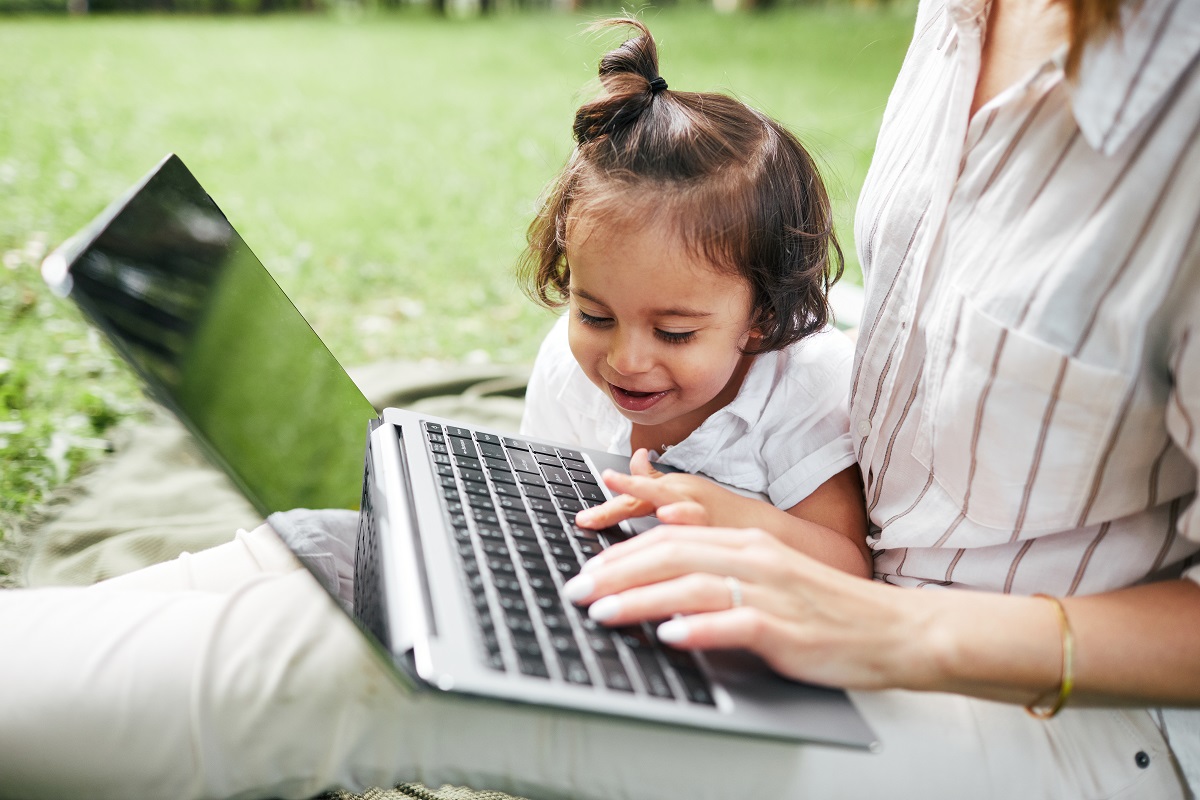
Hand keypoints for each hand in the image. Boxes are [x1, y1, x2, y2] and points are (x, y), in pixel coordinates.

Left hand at [563, 524, 933, 689]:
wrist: (894, 629)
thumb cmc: (827, 611)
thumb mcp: (769, 581)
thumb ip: (720, 578)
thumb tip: (665, 593)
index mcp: (747, 543)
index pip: (671, 540)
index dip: (623, 554)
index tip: (589, 572)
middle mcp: (754, 559)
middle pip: (672, 555)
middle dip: (617, 573)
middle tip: (579, 591)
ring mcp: (771, 592)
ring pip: (692, 585)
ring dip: (641, 599)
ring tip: (603, 612)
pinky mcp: (786, 628)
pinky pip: (735, 623)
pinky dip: (699, 628)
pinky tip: (670, 636)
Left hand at [575, 449, 758, 529]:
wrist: (758, 526)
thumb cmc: (716, 510)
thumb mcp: (682, 490)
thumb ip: (654, 479)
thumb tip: (635, 458)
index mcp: (670, 490)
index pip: (632, 499)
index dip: (605, 510)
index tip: (580, 520)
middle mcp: (683, 496)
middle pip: (645, 498)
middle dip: (615, 509)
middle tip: (586, 520)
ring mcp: (701, 511)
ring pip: (674, 507)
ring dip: (655, 505)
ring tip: (641, 509)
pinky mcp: (719, 527)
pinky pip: (700, 524)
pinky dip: (687, 520)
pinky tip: (672, 518)